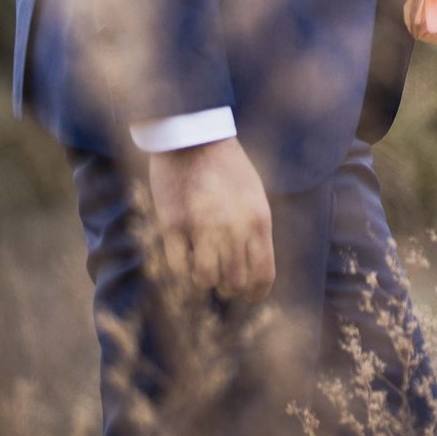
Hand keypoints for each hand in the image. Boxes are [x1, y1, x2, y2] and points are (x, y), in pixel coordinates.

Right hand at [144, 136, 273, 301]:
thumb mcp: (256, 195)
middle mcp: (233, 227)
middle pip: (234, 284)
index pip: (263, 275)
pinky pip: (177, 267)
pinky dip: (180, 271)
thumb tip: (254, 267)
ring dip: (203, 282)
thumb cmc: (228, 167)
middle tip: (221, 285)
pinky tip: (183, 260)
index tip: (248, 297)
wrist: (194, 138)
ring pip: (204, 281)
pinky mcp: (173, 225)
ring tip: (201, 271)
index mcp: (259, 219)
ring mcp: (202, 227)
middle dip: (228, 290)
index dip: (255, 294)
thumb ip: (256, 229)